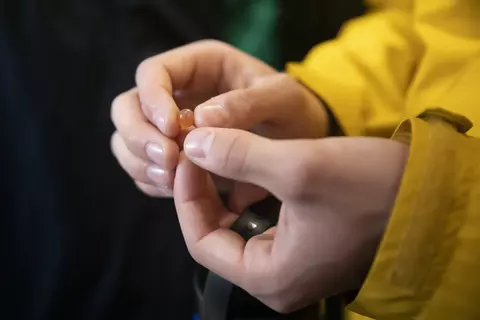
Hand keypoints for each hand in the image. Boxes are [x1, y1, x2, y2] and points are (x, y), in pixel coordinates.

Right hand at [110, 40, 327, 196]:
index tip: (173, 128)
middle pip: (127, 107)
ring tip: (173, 179)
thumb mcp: (283, 99)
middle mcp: (176, 94)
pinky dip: (152, 181)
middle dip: (139, 136)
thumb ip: (248, 103)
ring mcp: (170, 128)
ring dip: (142, 162)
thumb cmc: (293, 111)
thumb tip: (202, 119)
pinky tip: (175, 189)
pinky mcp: (174, 156)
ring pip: (127, 140)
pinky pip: (145, 168)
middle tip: (169, 160)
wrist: (298, 142)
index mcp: (199, 66)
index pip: (152, 73)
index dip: (153, 99)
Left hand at [173, 127, 408, 312]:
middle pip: (216, 234)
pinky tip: (244, 164)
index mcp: (271, 278)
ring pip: (236, 225)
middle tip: (198, 149)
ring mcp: (292, 262)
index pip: (202, 241)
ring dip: (223, 187)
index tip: (189, 154)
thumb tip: (193, 144)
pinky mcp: (304, 241)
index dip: (187, 195)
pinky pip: (259, 219)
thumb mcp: (299, 167)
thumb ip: (239, 155)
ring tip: (214, 151)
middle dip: (203, 190)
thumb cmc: (371, 188)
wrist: (430, 196)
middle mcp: (278, 278)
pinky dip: (247, 190)